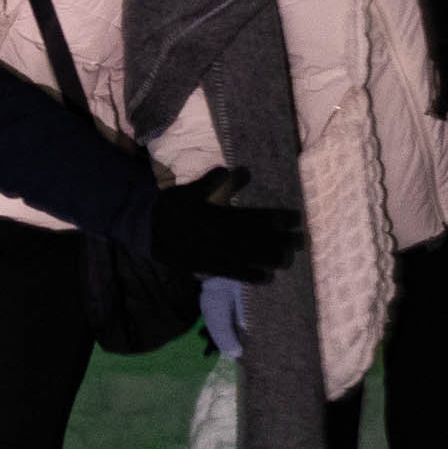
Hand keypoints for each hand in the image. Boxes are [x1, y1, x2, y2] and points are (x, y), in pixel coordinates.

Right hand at [144, 168, 299, 283]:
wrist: (147, 228)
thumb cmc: (172, 206)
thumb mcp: (193, 189)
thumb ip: (216, 181)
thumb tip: (240, 171)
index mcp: (219, 214)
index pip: (254, 217)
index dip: (276, 219)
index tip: (294, 219)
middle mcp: (220, 235)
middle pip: (257, 240)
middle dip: (280, 241)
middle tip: (300, 242)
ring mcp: (215, 253)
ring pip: (249, 258)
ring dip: (271, 259)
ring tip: (289, 260)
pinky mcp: (208, 267)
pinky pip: (233, 273)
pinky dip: (251, 276)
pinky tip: (267, 278)